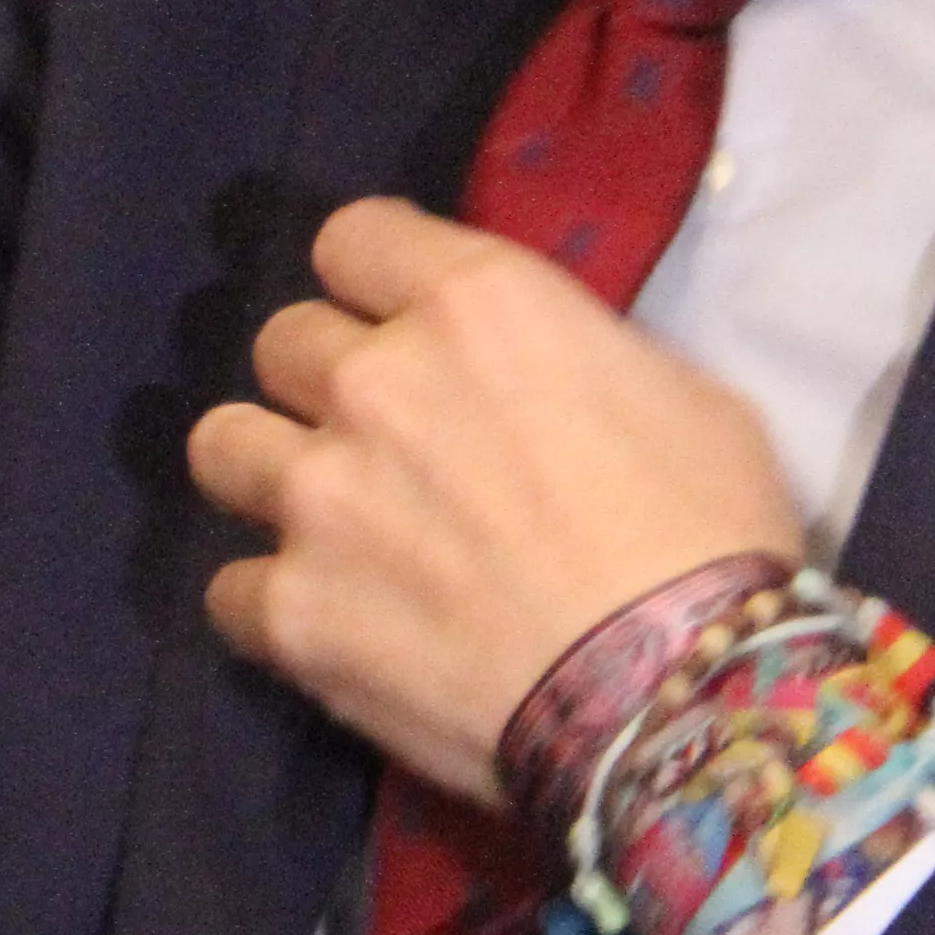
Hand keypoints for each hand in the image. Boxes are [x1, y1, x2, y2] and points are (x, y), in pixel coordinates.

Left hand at [188, 195, 801, 794]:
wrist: (683, 696)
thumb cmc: (713, 535)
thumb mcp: (679, 392)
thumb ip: (571, 356)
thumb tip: (536, 378)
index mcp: (472, 303)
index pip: (352, 238)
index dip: (373, 284)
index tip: (398, 326)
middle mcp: (372, 379)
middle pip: (284, 342)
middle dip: (325, 385)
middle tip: (384, 447)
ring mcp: (318, 494)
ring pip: (222, 446)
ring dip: (269, 476)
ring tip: (327, 527)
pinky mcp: (290, 608)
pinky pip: (228, 587)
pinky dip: (272, 606)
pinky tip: (330, 627)